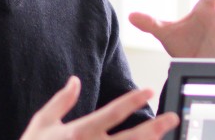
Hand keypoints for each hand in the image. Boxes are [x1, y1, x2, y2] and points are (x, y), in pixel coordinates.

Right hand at [20, 76, 179, 139]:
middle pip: (131, 138)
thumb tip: (75, 80)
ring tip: (164, 138)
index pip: (112, 113)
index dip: (132, 101)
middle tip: (172, 118)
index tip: (148, 91)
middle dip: (154, 128)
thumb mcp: (42, 123)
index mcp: (80, 132)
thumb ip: (61, 101)